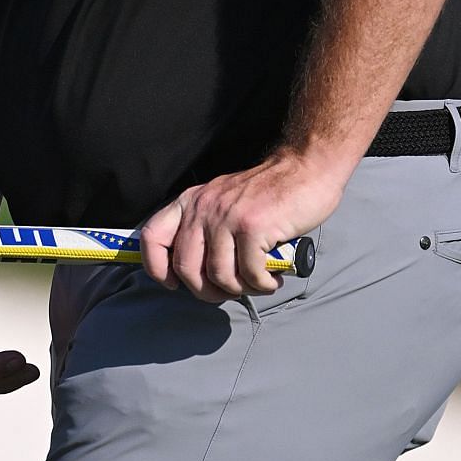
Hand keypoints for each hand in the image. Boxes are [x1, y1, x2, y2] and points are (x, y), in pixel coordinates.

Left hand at [138, 150, 344, 302]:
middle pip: (186, 268)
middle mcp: (203, 207)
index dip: (156, 267)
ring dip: (240, 290)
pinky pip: (250, 275)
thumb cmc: (268, 194)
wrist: (307, 168)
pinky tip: (272, 279)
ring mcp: (227, 217)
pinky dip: (263, 285)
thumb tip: (190, 271)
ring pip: (219, 276)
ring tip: (257, 283)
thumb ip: (205, 227)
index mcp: (191, 201)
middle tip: (230, 291)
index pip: (153, 236)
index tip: (173, 283)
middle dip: (207, 292)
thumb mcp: (223, 202)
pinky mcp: (253, 227)